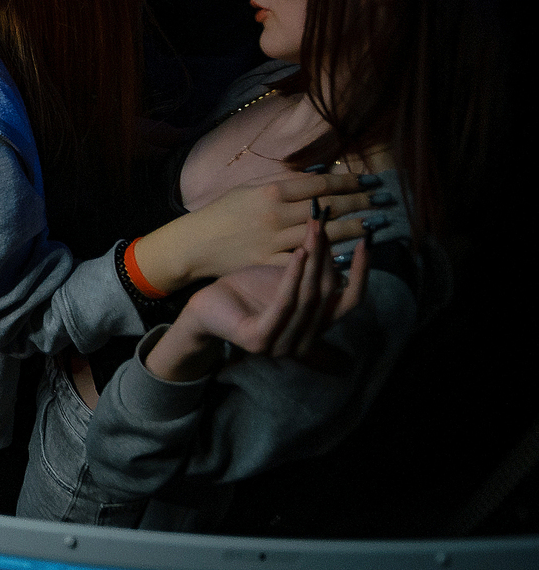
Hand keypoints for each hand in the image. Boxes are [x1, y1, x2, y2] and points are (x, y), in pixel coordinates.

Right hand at [134, 171, 380, 291]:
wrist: (193, 244)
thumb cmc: (219, 213)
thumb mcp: (247, 188)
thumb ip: (280, 182)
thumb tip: (315, 175)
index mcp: (270, 192)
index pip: (319, 184)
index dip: (348, 182)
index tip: (368, 181)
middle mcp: (275, 216)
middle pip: (328, 208)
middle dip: (360, 204)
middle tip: (384, 201)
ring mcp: (274, 242)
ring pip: (324, 235)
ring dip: (353, 229)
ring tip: (375, 225)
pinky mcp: (269, 263)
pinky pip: (306, 261)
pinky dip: (330, 257)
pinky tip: (350, 254)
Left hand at [145, 218, 369, 380]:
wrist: (202, 305)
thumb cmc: (244, 288)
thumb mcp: (284, 276)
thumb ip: (312, 268)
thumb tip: (340, 235)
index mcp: (313, 326)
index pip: (350, 300)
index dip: (362, 272)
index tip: (367, 242)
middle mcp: (303, 340)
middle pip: (329, 294)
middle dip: (329, 256)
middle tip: (327, 225)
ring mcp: (282, 344)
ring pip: (309, 297)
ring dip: (314, 261)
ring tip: (315, 231)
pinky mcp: (260, 339)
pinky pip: (284, 303)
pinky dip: (293, 277)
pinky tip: (298, 253)